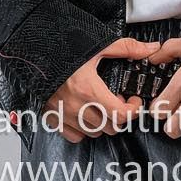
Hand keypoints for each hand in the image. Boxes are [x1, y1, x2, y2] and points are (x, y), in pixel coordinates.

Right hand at [41, 37, 161, 143]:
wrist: (31, 49)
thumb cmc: (60, 47)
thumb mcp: (97, 45)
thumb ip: (126, 48)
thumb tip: (149, 49)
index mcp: (89, 89)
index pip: (120, 115)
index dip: (133, 110)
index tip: (134, 101)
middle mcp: (76, 105)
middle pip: (110, 126)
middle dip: (119, 115)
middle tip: (117, 100)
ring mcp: (63, 114)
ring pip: (94, 133)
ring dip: (102, 122)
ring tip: (100, 105)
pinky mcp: (52, 117)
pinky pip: (74, 135)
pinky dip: (83, 129)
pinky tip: (85, 113)